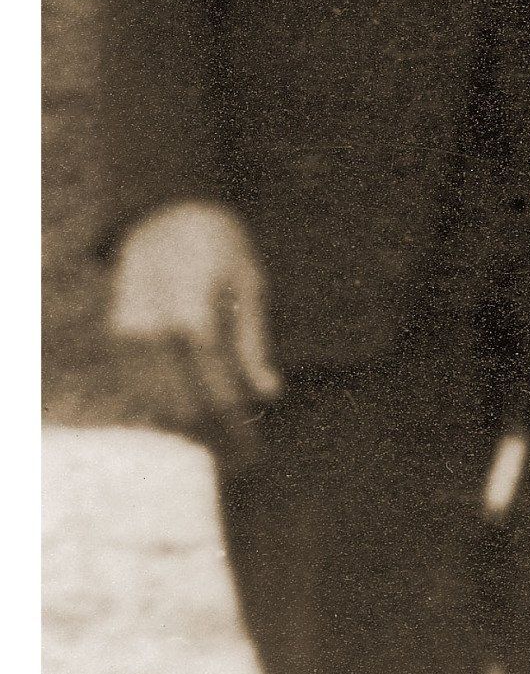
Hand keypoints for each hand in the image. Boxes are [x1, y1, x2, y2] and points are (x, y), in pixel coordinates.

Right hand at [109, 201, 281, 466]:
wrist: (166, 214)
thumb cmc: (221, 247)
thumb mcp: (251, 285)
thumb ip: (255, 343)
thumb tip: (270, 394)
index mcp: (195, 319)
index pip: (217, 394)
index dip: (237, 429)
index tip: (255, 454)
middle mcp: (154, 334)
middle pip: (186, 409)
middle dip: (216, 439)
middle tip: (244, 459)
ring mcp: (129, 338)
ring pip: (159, 406)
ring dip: (191, 432)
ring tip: (223, 447)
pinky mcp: (115, 339)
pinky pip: (140, 390)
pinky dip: (166, 410)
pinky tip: (192, 421)